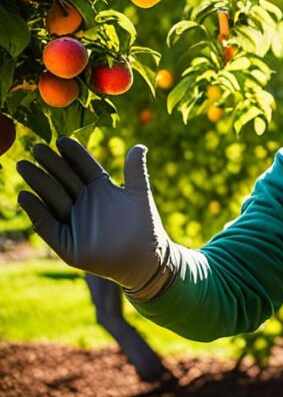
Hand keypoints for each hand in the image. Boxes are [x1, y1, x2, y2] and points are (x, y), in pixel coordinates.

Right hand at [16, 137, 175, 299]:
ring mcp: (73, 220)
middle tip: (36, 148)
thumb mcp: (139, 195)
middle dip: (50, 164)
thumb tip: (140, 146)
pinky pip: (47, 224)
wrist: (145, 258)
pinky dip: (36, 211)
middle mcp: (83, 201)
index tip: (61, 139)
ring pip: (52, 197)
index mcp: (99, 187)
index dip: (73, 153)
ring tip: (25, 166)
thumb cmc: (144, 225)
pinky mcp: (65, 242)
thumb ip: (136, 171)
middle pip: (63, 178)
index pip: (82, 166)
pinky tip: (25, 196)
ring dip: (38, 182)